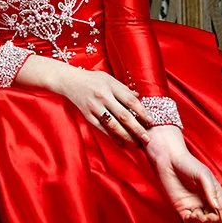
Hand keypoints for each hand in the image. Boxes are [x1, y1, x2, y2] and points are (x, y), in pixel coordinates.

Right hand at [16, 56, 151, 143]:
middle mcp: (103, 97)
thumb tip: (139, 96)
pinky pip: (102, 129)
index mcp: (111, 86)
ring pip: (113, 125)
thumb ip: (124, 89)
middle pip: (124, 115)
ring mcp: (95, 108)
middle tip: (148, 138)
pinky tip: (122, 143)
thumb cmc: (92, 79)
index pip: (130, 100)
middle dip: (137, 128)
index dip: (142, 112)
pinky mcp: (88, 116)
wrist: (70, 81)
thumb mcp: (109, 78)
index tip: (152, 121)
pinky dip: (113, 137)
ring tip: (136, 144)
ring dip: (126, 136)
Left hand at [145, 127, 221, 222]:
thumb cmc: (189, 164)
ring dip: (202, 221)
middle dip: (213, 220)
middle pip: (213, 216)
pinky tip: (190, 215)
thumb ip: (211, 190)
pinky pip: (189, 219)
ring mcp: (193, 204)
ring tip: (197, 215)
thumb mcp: (204, 174)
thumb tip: (216, 207)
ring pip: (202, 220)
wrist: (169, 160)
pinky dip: (191, 221)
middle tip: (208, 217)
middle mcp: (205, 200)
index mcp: (214, 192)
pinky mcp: (181, 208)